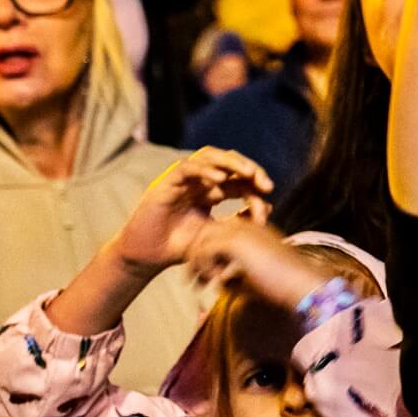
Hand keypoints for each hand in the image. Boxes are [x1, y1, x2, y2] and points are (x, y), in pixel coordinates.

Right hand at [114, 148, 271, 274]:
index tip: (269, 192)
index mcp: (211, 192)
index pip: (237, 177)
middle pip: (226, 161)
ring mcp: (181, 180)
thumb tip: (269, 206)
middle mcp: (197, 182)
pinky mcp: (165, 184)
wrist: (148, 258)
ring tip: (248, 173)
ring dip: (230, 163)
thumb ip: (240, 220)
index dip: (255, 181)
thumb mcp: (217, 235)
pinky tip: (219, 180)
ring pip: (208, 158)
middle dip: (248, 167)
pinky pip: (186, 168)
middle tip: (264, 182)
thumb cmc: (180, 247)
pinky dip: (204, 170)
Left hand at [186, 219, 329, 311]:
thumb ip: (233, 274)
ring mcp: (238, 230)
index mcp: (251, 228)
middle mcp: (243, 224)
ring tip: (202, 284)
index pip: (216, 233)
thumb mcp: (253, 276)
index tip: (206, 279)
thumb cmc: (282, 285)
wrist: (301, 283)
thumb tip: (216, 282)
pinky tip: (215, 282)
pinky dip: (204, 268)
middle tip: (195, 283)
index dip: (206, 255)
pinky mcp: (233, 241)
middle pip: (203, 233)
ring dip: (198, 265)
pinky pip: (203, 251)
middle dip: (195, 258)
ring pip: (201, 241)